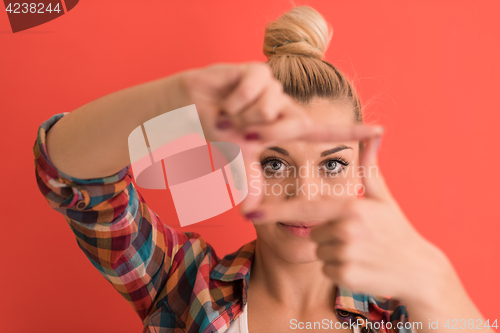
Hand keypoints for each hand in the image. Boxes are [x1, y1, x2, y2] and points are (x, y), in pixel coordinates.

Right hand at [178, 62, 384, 210]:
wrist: (189, 107)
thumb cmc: (216, 131)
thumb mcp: (235, 159)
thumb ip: (248, 181)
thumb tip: (250, 214)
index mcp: (284, 127)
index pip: (323, 133)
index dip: (351, 133)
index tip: (381, 131)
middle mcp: (284, 107)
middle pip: (293, 125)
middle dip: (261, 134)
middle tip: (233, 130)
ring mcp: (273, 88)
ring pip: (271, 108)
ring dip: (242, 117)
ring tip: (228, 113)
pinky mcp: (258, 70)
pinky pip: (255, 88)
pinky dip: (235, 100)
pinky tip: (225, 100)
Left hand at [247, 135, 452, 301]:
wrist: (419, 271)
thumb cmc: (397, 230)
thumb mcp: (382, 197)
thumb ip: (369, 166)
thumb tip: (374, 133)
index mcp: (349, 206)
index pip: (304, 208)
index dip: (275, 210)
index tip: (249, 213)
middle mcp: (344, 229)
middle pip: (312, 232)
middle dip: (327, 234)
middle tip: (356, 237)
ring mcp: (344, 254)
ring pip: (318, 252)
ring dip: (333, 252)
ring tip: (361, 251)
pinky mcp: (345, 276)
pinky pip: (326, 270)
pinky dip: (339, 269)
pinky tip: (361, 266)